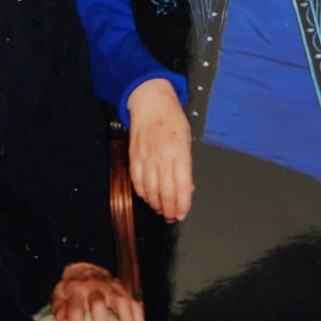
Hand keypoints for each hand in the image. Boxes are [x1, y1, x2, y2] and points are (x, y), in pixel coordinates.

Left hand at [51, 262, 145, 320]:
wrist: (86, 268)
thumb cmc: (72, 288)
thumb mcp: (59, 293)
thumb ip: (58, 305)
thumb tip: (60, 318)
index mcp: (76, 291)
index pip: (76, 311)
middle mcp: (94, 288)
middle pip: (99, 307)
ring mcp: (111, 287)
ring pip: (122, 303)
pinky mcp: (124, 289)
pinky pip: (135, 304)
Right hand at [128, 78, 192, 221]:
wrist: (150, 102)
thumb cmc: (173, 120)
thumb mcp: (187, 140)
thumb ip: (186, 165)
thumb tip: (187, 189)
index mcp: (179, 152)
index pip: (182, 185)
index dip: (183, 203)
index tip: (182, 214)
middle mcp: (162, 156)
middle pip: (166, 191)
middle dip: (169, 209)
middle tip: (171, 217)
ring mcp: (146, 157)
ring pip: (150, 189)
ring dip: (156, 204)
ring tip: (161, 210)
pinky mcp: (134, 156)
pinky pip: (136, 181)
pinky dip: (142, 193)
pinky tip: (148, 198)